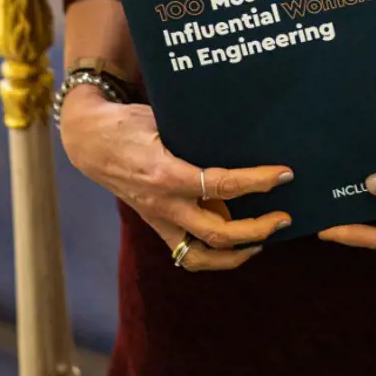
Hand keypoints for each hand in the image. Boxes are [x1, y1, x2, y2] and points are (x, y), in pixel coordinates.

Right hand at [60, 87, 292, 271]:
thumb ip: (197, 133)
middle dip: (258, 228)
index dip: (256, 182)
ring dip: (237, 253)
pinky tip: (234, 246)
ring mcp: (158, 220)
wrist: (90, 142)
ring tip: (263, 240)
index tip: (283, 175)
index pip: (222, 185)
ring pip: (202, 256)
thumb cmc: (130, 123)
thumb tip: (241, 133)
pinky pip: (186, 255)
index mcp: (167, 174)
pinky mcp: (155, 225)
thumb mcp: (164, 119)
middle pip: (219, 232)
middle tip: (285, 216)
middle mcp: (164, 204)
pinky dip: (212, 256)